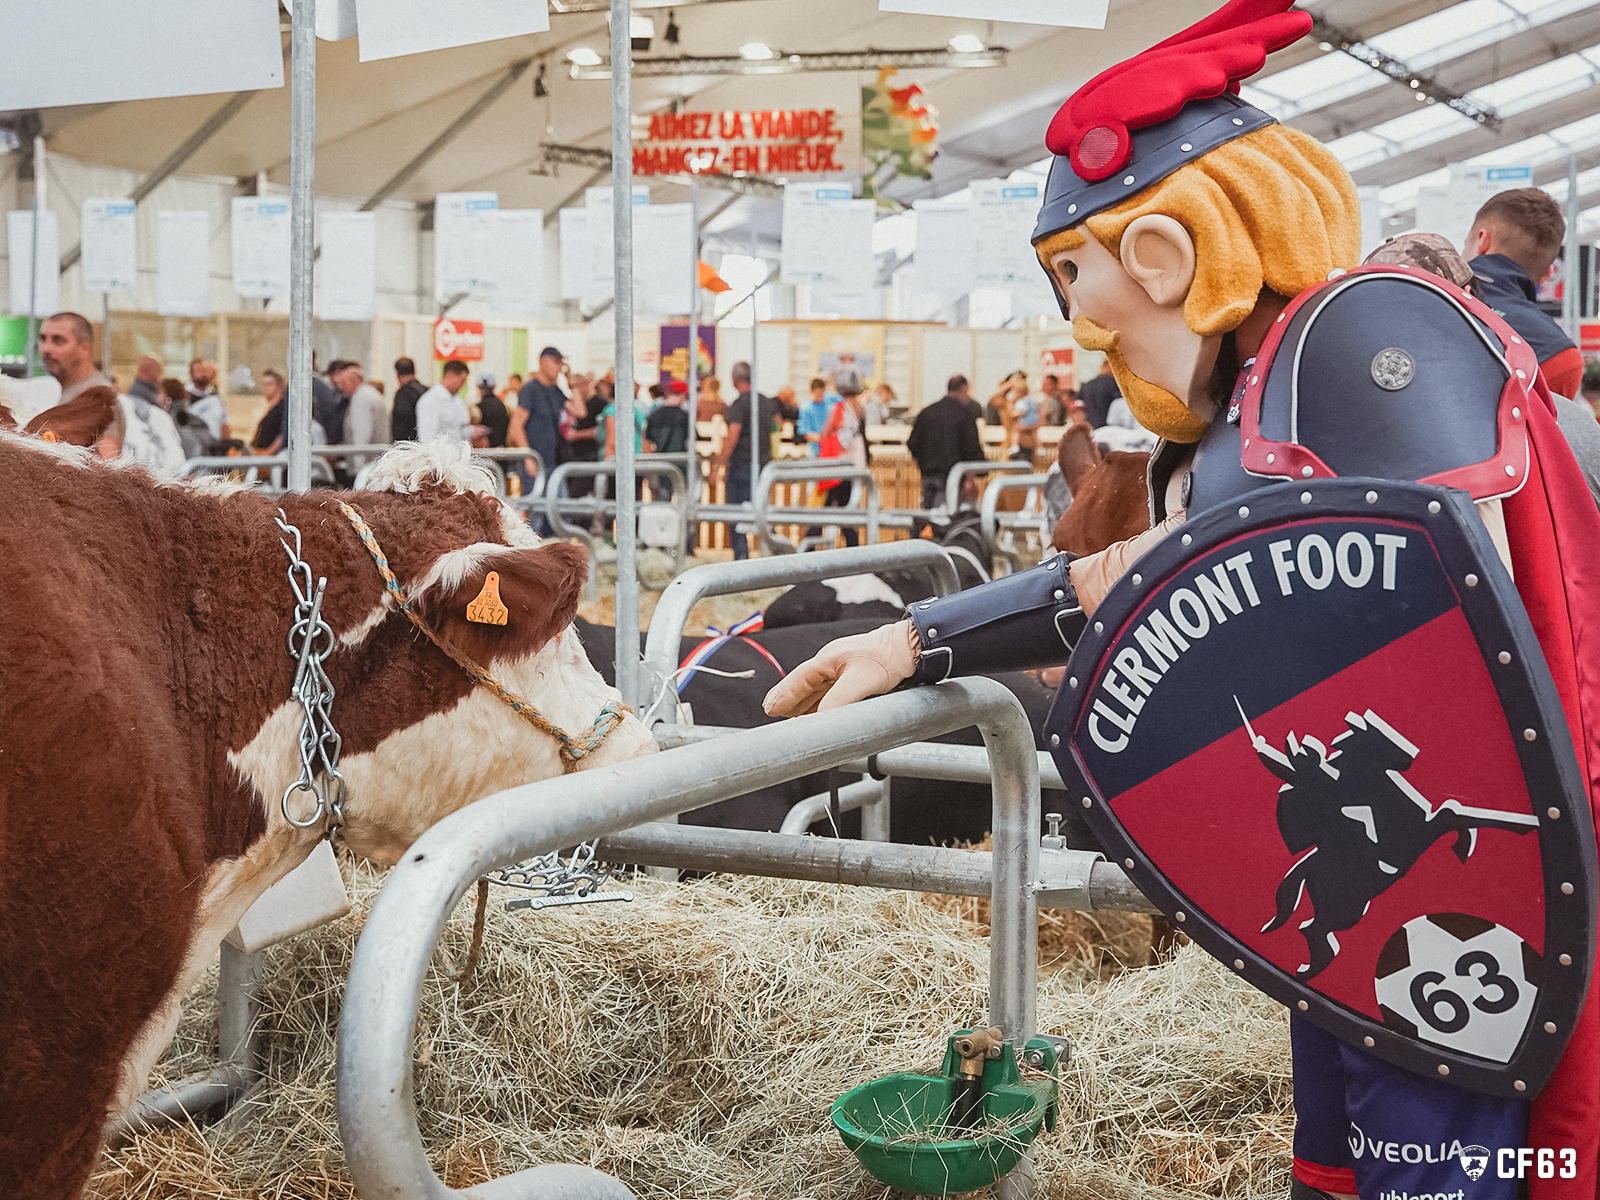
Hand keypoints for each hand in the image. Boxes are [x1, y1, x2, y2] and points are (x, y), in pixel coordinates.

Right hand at [763, 620, 917, 716]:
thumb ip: (837, 702)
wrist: (913, 647)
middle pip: (804, 684)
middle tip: (774, 713)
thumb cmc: (889, 657)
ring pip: (817, 689)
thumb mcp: (861, 682)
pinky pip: (830, 692)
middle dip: (789, 699)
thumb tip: (818, 721)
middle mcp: (832, 662)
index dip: (782, 695)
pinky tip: (818, 712)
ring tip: (791, 717)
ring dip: (804, 703)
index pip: (798, 679)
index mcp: (828, 659)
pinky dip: (820, 703)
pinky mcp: (856, 675)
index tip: (770, 708)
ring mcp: (843, 668)